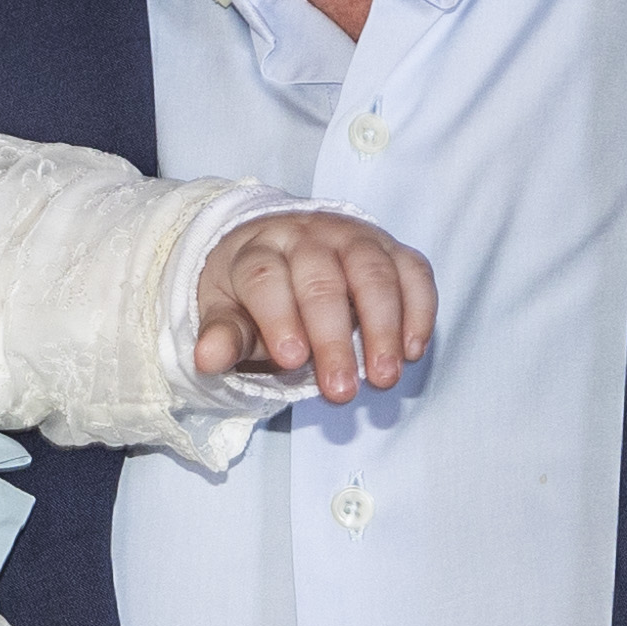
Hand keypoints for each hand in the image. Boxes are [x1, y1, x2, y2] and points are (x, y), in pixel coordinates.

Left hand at [197, 208, 436, 403]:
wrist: (281, 245)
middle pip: (322, 280)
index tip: (291, 361)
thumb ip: (224, 336)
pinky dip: (419, 309)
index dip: (279, 317)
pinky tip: (413, 350)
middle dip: (334, 339)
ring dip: (384, 327)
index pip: (265, 277)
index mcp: (257, 249)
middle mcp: (306, 235)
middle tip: (342, 391)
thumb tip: (207, 360)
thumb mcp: (227, 312)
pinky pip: (412, 270)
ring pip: (372, 271)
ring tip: (384, 377)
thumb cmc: (251, 292)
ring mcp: (352, 236)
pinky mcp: (389, 247)